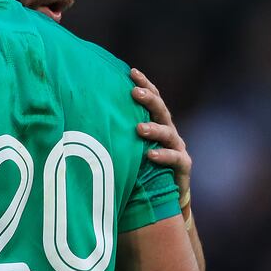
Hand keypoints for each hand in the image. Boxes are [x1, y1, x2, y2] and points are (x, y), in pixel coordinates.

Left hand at [129, 68, 191, 196]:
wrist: (164, 197)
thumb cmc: (141, 169)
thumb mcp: (130, 148)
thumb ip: (119, 133)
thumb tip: (87, 115)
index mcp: (157, 124)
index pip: (152, 100)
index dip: (145, 85)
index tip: (132, 72)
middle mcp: (169, 133)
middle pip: (161, 111)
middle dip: (149, 100)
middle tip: (135, 92)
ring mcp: (177, 148)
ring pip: (168, 134)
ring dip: (154, 129)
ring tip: (139, 128)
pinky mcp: (182, 167)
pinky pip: (175, 159)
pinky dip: (163, 156)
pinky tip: (150, 155)